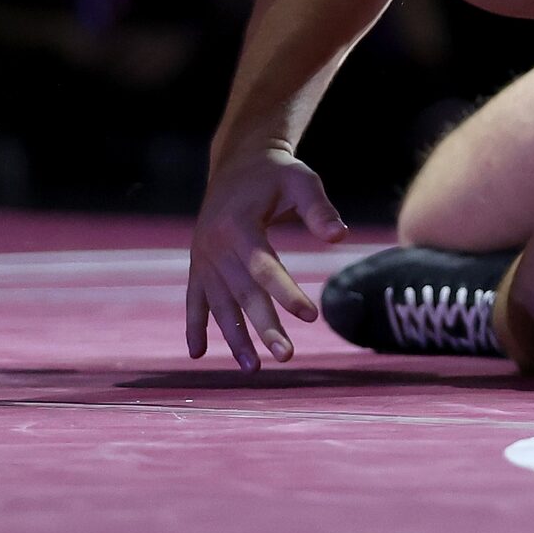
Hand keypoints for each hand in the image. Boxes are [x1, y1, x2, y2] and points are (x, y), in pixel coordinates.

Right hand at [185, 146, 347, 370]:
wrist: (238, 163)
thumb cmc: (276, 174)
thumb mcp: (301, 180)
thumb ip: (319, 209)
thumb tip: (339, 237)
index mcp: (238, 225)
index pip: (264, 267)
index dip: (287, 293)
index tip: (312, 316)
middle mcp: (214, 244)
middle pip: (242, 292)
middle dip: (264, 327)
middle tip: (287, 356)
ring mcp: (202, 257)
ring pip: (218, 303)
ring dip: (233, 337)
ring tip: (253, 368)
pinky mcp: (198, 264)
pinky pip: (194, 300)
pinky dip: (194, 326)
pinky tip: (198, 354)